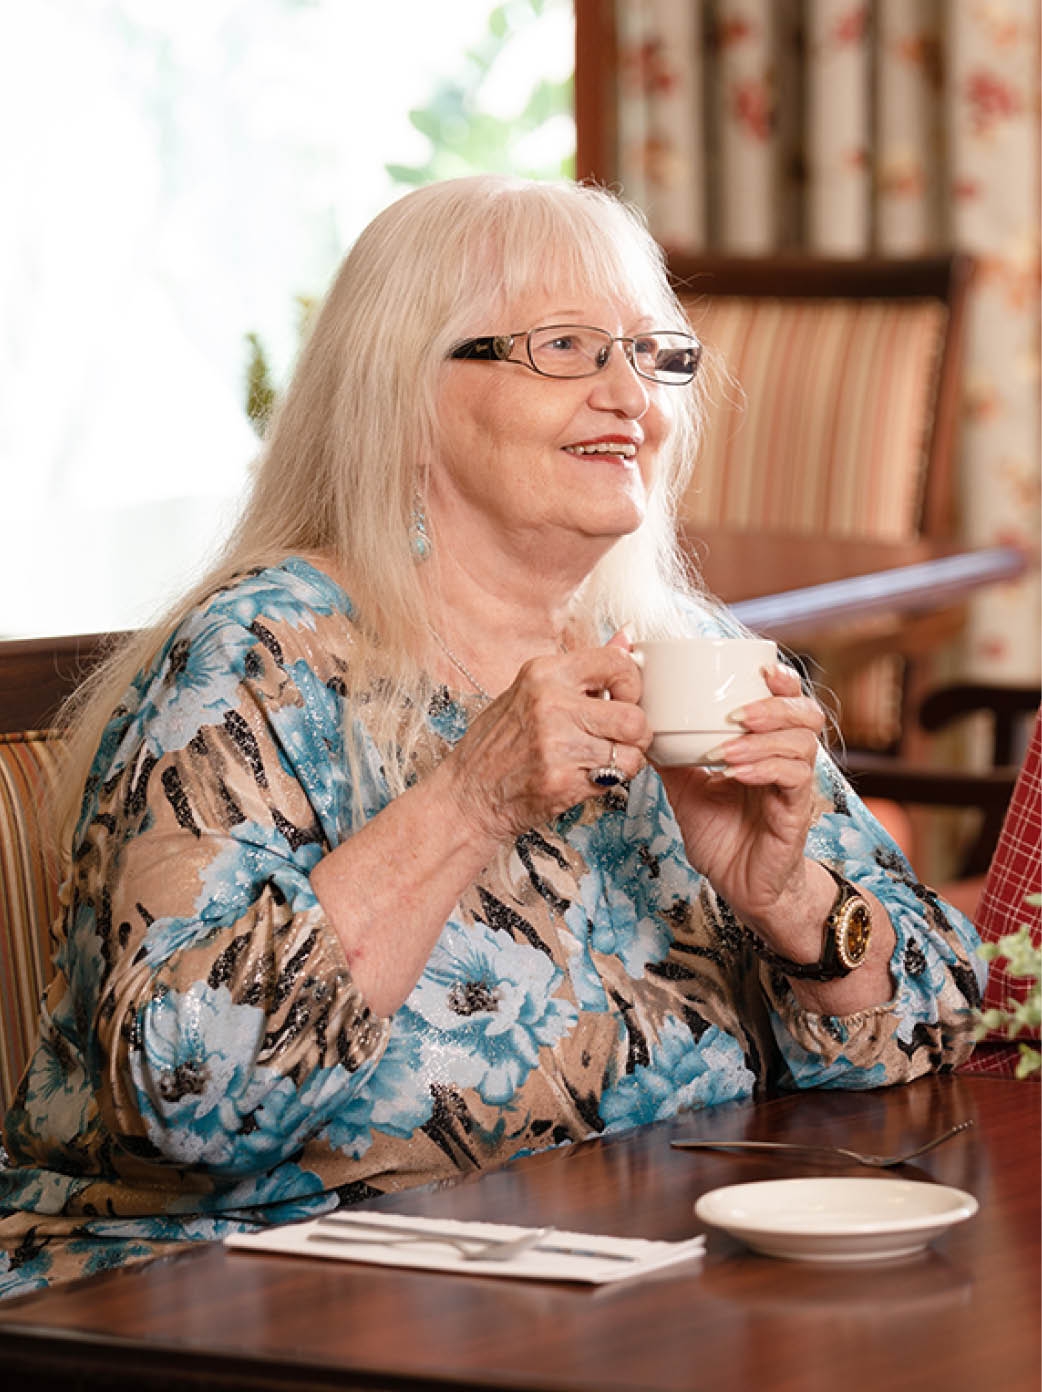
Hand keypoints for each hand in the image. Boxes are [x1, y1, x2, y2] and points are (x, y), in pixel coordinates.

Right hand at [445, 635, 650, 841]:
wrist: (468, 795)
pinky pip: (614, 779)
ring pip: (630, 753)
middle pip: (634, 716)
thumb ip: (583, 670)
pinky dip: (607, 782)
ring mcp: (556, 744)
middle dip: (636, 733)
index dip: (632, 685)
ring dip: (624, 761)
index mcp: (544, 672)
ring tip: (600, 761)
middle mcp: (550, 703)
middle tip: (620, 739)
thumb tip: (627, 638)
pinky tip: (583, 777)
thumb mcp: (531, 691)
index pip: (617, 663)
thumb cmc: (499, 744)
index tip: (623, 699)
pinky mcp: (561, 781)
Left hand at [656, 663, 826, 938]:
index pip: (789, 700)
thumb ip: (671, 756)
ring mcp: (795, 786)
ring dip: (762, 739)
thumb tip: (640, 723)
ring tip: (726, 748)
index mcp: (767, 746)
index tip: (758, 669)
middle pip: (807, 714)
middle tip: (738, 712)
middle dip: (776, 705)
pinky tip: (735, 773)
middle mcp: (788, 760)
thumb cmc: (722, 837)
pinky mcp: (795, 812)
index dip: (782, 680)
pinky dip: (763, 769)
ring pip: (801, 744)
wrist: (740, 887)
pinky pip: (793, 779)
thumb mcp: (686, 789)